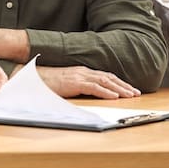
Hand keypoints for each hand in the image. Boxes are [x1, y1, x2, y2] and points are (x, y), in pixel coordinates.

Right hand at [25, 65, 140, 98]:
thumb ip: (77, 85)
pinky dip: (106, 91)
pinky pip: (94, 87)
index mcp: (81, 71)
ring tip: (131, 94)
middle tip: (136, 92)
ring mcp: (79, 76)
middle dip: (123, 85)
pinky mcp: (74, 83)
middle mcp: (83, 71)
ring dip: (119, 88)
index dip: (118, 82)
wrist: (32, 78)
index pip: (104, 75)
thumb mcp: (66, 83)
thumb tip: (88, 93)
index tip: (129, 88)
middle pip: (108, 77)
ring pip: (105, 81)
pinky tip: (115, 96)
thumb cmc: (47, 82)